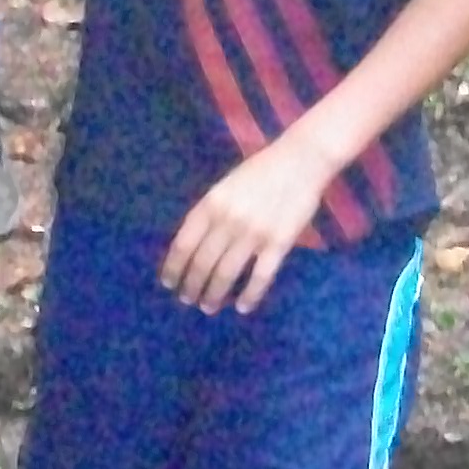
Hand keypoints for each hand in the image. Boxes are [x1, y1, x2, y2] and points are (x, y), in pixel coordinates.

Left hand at [160, 132, 333, 315]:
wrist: (300, 161)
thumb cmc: (260, 171)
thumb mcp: (225, 186)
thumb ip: (210, 213)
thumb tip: (193, 246)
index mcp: (210, 203)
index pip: (184, 244)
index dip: (173, 267)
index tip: (169, 282)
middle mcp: (227, 220)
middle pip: (202, 263)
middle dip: (192, 285)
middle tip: (188, 299)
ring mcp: (254, 233)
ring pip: (226, 274)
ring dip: (214, 294)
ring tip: (208, 306)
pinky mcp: (279, 243)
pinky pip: (260, 277)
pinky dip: (249, 296)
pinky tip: (242, 307)